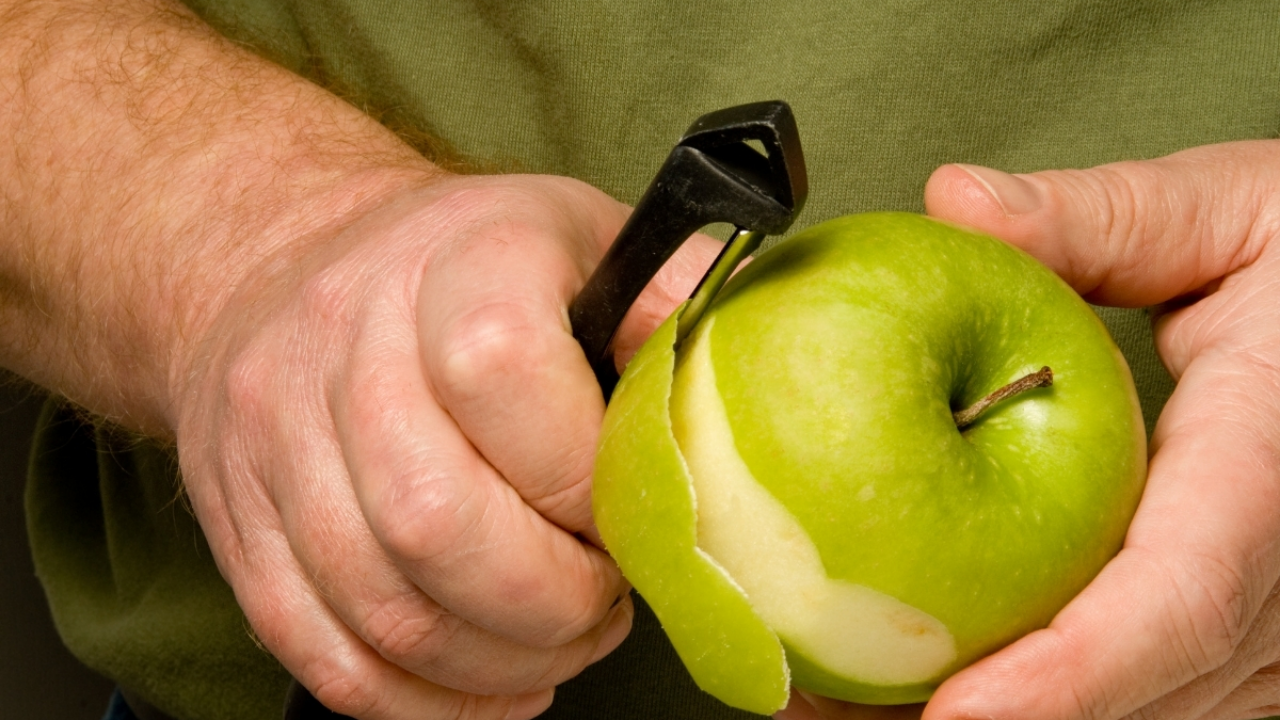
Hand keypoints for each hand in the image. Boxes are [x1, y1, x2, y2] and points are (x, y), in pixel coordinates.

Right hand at [173, 172, 718, 719]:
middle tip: (605, 597)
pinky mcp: (238, 529)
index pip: (502, 373)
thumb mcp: (580, 235)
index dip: (584, 476)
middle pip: (435, 522)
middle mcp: (340, 347)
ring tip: (560, 636)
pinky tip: (490, 679)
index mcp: (450, 262)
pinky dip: (426, 702)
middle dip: (554, 600)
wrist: (284, 264)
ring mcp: (273, 444)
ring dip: (502, 660)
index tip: (627, 507)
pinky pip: (327, 657)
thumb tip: (742, 378)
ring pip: (386, 612)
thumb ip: (671, 298)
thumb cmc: (463, 263)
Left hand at [778, 140, 1279, 719]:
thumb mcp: (1236, 214)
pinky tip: (932, 679)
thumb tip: (958, 205)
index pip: (1177, 601)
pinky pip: (1148, 698)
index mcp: (1273, 468)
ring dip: (997, 719)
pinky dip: (1037, 701)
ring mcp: (1279, 630)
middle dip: (979, 717)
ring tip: (837, 698)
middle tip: (816, 703)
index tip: (954, 713)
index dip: (1068, 675)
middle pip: (1136, 694)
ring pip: (1141, 715)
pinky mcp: (1251, 642)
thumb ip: (1107, 217)